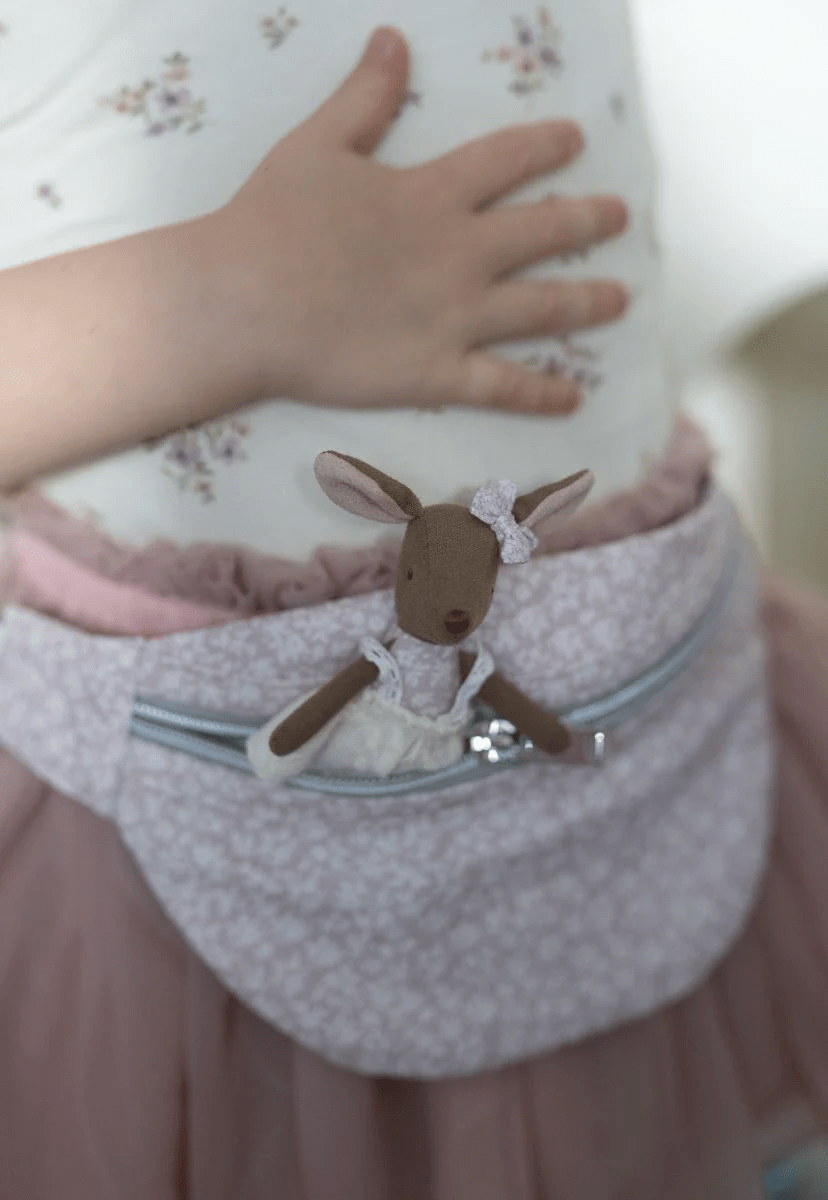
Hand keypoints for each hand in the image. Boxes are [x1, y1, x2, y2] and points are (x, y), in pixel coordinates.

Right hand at [204, 26, 629, 415]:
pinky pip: (504, 387)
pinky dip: (542, 393)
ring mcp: (456, 318)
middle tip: (619, 216)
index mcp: (433, 195)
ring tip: (620, 300)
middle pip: (543, 232)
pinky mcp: (437, 374)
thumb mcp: (317, 144)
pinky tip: (574, 397)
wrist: (245, 303)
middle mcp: (461, 254)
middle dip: (588, 221)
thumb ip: (364, 97)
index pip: (508, 161)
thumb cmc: (271, 222)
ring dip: (587, 302)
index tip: (576, 140)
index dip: (546, 146)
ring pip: (542, 308)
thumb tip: (394, 40)